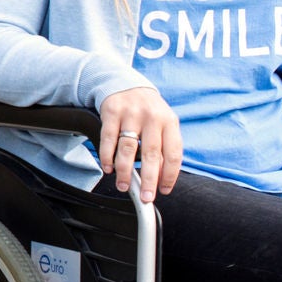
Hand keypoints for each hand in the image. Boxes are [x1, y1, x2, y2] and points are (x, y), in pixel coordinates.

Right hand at [97, 86, 182, 203]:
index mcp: (169, 121)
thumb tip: (159, 179)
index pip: (173, 153)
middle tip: (145, 197)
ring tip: (123, 185)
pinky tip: (108, 168)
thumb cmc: (147, 111)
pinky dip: (107, 156)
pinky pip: (108, 139)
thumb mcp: (162, 124)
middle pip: (151, 154)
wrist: (126, 84)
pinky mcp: (112, 112)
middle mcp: (152, 116)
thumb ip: (163, 147)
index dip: (169, 175)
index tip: (163, 190)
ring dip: (124, 171)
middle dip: (148, 179)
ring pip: (128, 148)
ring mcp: (131, 113)